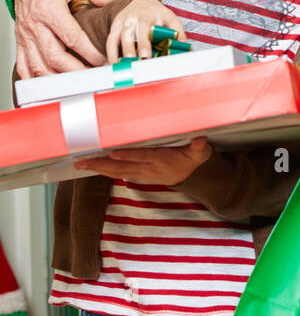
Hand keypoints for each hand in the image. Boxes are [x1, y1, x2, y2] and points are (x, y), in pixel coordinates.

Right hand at [12, 0, 114, 77]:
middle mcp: (34, 24)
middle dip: (75, 72)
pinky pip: (23, 63)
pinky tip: (46, 85)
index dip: (88, 53)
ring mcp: (25, 33)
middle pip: (54, 57)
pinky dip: (33, 77)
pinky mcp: (20, 37)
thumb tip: (114, 0)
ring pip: (38, 65)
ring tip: (75, 85)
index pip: (72, 38)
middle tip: (93, 78)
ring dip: (56, 79)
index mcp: (49, 8)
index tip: (103, 61)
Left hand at [74, 136, 211, 185]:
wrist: (191, 177)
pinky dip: (106, 171)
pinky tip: (94, 167)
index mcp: (162, 160)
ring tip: (82, 164)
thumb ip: (199, 146)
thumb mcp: (200, 153)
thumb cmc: (193, 159)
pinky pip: (119, 173)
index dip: (128, 155)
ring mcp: (142, 173)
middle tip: (83, 161)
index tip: (113, 153)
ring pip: (117, 172)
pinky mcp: (139, 175)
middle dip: (102, 164)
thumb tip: (200, 139)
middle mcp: (149, 168)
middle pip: (122, 167)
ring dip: (99, 168)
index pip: (142, 157)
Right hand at [105, 0, 184, 63]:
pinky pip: (110, 40)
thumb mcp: (171, 19)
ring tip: (122, 66)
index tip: (147, 56)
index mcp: (153, 14)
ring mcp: (125, 21)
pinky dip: (111, 53)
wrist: (141, 2)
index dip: (146, 41)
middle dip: (135, 45)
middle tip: (137, 60)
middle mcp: (137, 17)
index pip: (149, 26)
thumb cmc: (158, 15)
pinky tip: (113, 65)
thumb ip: (178, 33)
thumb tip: (186, 49)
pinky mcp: (115, 27)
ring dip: (122, 50)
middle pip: (133, 30)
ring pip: (120, 35)